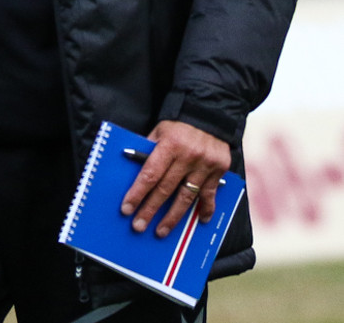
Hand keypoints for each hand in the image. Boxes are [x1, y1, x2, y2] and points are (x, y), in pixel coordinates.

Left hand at [120, 120, 231, 237]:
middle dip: (150, 209)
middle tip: (139, 226)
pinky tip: (200, 221)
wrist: (210, 113)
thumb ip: (149, 150)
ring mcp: (205, 165)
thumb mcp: (159, 130)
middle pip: (166, 189)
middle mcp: (188, 157)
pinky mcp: (218, 170)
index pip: (150, 174)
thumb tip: (134, 171)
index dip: (137, 193)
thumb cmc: (179, 123)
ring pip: (187, 197)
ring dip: (173, 217)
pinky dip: (206, 209)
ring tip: (161, 231)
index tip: (127, 209)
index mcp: (170, 145)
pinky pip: (210, 194)